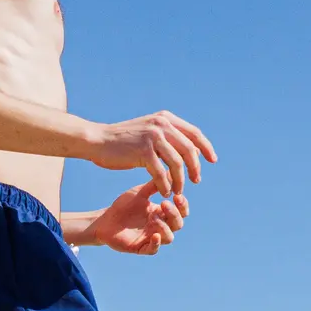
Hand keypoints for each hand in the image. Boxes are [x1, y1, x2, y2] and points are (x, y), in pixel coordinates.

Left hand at [79, 179, 186, 255]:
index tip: (177, 196)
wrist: (105, 220)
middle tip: (165, 203)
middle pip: (178, 224)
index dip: (182, 205)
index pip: (181, 212)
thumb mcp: (139, 193)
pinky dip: (156, 243)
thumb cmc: (123, 206)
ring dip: (165, 227)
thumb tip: (169, 171)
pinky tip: (154, 235)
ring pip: (169, 237)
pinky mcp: (141, 248)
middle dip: (175, 214)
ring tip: (154, 218)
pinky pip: (154, 249)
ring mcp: (152, 238)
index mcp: (162, 213)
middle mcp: (160, 226)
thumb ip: (154, 185)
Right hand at [91, 110, 215, 195]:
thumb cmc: (123, 140)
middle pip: (189, 149)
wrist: (98, 140)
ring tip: (178, 191)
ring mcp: (152, 136)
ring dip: (180, 180)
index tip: (212, 161)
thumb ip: (168, 136)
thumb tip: (190, 149)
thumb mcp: (149, 131)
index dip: (206, 147)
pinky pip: (161, 173)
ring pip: (177, 163)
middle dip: (195, 168)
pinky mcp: (143, 151)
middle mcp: (161, 124)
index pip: (194, 133)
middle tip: (196, 181)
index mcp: (166, 118)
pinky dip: (165, 185)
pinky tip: (164, 192)